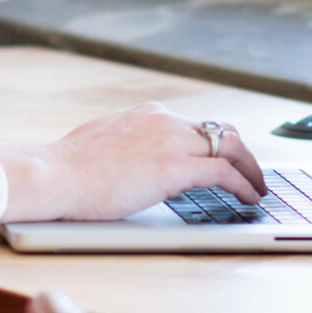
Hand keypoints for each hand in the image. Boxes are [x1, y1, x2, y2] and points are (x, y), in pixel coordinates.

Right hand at [0, 101, 266, 222]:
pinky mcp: (176, 167)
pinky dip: (244, 184)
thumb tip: (132, 162)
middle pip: (220, 130)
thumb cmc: (67, 169)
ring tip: (257, 187)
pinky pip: (224, 172)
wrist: (54, 175)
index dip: (214, 142)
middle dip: (240, 151)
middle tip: (250, 172)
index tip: (223, 157)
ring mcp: (171, 141)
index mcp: (146, 115)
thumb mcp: (102, 145)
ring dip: (250, 168)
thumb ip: (126, 147)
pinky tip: (250, 197)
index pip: (194, 125)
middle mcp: (164, 120)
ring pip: (231, 146)